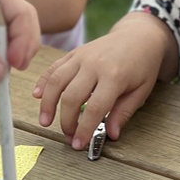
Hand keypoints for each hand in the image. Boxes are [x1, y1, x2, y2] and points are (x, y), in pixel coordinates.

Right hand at [33, 12, 170, 149]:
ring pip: (56, 81)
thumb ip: (124, 112)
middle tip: (68, 136)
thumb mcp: (142, 90)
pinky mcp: (74, 52)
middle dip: (66, 121)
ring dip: (47, 104)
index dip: (84, 129)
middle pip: (71, 97)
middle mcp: (95, 64)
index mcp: (114, 76)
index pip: (95, 108)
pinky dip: (43, 81)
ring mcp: (82, 56)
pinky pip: (54, 67)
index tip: (79, 144)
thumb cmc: (143, 64)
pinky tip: (37, 96)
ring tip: (45, 122)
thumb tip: (111, 135)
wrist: (139, 35)